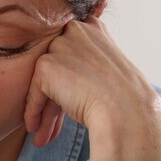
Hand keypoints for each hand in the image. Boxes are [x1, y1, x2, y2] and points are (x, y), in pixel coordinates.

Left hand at [23, 15, 160, 160]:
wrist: (126, 111)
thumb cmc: (124, 98)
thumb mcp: (107, 69)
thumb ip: (86, 64)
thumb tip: (65, 81)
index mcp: (92, 27)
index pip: (71, 55)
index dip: (68, 82)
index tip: (67, 103)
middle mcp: (75, 30)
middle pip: (57, 68)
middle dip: (53, 99)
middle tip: (50, 124)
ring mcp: (60, 45)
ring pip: (45, 82)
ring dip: (43, 110)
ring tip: (42, 134)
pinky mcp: (46, 65)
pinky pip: (35, 93)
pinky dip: (34, 112)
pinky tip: (35, 129)